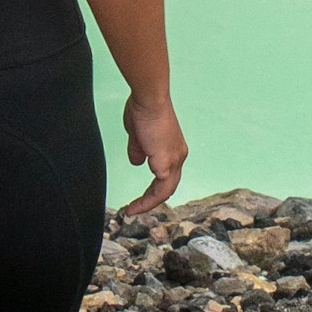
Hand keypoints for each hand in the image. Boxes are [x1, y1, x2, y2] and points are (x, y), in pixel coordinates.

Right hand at [114, 89, 187, 222]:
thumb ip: (138, 149)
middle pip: (168, 187)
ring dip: (148, 203)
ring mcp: (174, 160)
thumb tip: (137, 162)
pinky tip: (136, 203)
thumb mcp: (138, 135)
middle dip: (150, 200)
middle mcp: (178, 156)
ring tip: (132, 211)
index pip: (165, 176)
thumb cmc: (143, 109)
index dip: (152, 188)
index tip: (137, 197)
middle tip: (134, 210)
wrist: (149, 100)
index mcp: (173, 149)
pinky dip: (148, 199)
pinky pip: (160, 188)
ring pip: (165, 191)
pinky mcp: (166, 162)